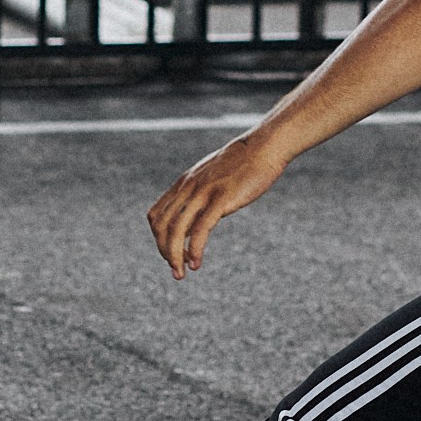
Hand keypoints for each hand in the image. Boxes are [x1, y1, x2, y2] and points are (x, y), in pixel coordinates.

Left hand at [148, 131, 284, 280]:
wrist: (263, 147)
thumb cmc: (243, 164)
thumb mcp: (214, 179)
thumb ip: (202, 197)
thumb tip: (196, 220)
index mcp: (185, 183)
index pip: (156, 215)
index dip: (158, 238)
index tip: (172, 253)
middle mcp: (188, 187)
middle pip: (161, 225)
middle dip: (164, 252)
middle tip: (176, 271)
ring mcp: (204, 192)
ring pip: (176, 229)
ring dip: (174, 256)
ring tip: (182, 273)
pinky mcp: (221, 199)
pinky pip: (200, 228)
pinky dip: (194, 250)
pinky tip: (197, 263)